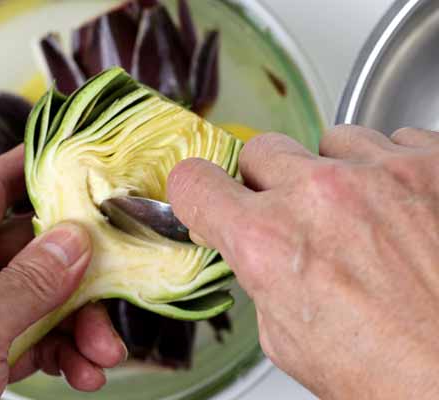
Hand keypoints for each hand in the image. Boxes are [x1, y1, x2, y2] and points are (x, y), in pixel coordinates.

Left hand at [0, 146, 125, 399]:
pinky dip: (66, 352)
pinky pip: (38, 336)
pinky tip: (84, 370)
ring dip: (80, 324)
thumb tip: (75, 239)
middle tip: (113, 283)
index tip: (76, 160)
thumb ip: (29, 281)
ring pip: (43, 298)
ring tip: (102, 352)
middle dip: (78, 274)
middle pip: (32, 250)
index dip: (32, 168)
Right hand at [168, 125, 438, 398]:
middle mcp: (319, 196)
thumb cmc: (389, 373)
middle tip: (293, 215)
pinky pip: (391, 142)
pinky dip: (387, 171)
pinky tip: (397, 210)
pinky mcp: (432, 164)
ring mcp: (380, 174)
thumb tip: (252, 248)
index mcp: (268, 242)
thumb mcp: (288, 338)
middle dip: (267, 183)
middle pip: (260, 150)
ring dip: (331, 174)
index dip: (196, 191)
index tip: (207, 194)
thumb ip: (260, 275)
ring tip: (358, 217)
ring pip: (328, 142)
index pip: (195, 182)